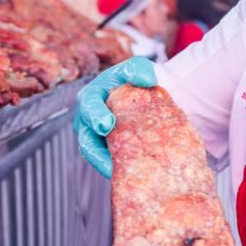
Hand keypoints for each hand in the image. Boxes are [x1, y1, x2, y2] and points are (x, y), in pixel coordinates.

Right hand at [73, 57, 157, 177]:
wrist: (158, 97)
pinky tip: (137, 177)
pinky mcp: (109, 155)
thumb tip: (145, 79)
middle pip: (87, 142)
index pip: (89, 107)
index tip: (107, 124)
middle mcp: (88, 122)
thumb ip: (139, 69)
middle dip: (99, 154)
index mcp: (91, 98)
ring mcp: (97, 141)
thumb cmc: (143, 80)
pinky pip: (112, 166)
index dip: (96, 116)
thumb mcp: (141, 68)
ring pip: (98, 159)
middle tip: (113, 164)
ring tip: (128, 176)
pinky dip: (122, 171)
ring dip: (111, 168)